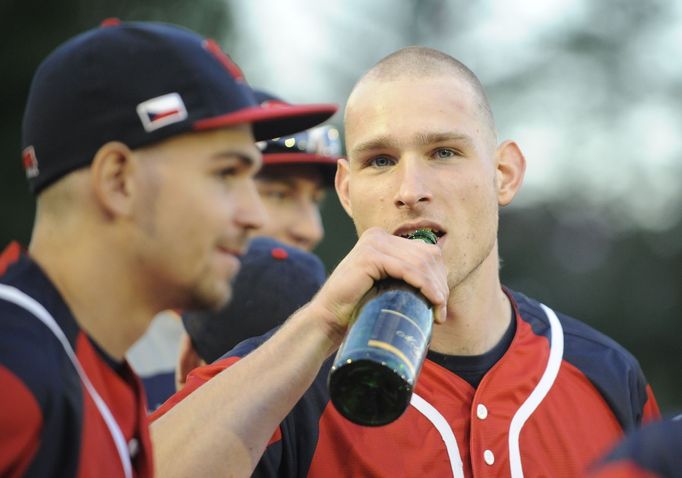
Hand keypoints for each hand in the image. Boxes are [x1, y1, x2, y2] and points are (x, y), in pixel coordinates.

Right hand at [309, 227, 447, 345]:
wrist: (329, 318)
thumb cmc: (358, 307)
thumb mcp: (387, 285)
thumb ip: (406, 277)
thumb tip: (442, 288)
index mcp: (383, 238)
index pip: (426, 251)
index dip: (439, 277)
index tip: (441, 304)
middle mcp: (378, 235)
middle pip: (427, 255)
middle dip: (440, 284)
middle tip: (440, 312)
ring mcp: (373, 243)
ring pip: (421, 262)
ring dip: (435, 288)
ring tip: (438, 311)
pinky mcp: (370, 256)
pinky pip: (407, 269)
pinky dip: (424, 285)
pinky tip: (432, 300)